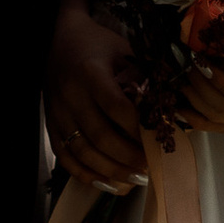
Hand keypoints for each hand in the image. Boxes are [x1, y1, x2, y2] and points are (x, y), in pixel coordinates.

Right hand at [46, 0, 146, 192]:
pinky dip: (85, 174)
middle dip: (128, 156)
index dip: (137, 127)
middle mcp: (71, 95)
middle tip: (151, 167)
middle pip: (99, 135)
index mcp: (90, 73)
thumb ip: (144, 77)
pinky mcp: (51, 125)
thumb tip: (172, 108)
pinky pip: (65, 157)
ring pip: (82, 151)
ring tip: (135, 179)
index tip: (157, 140)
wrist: (57, 39)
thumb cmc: (97, 45)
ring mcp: (58, 113)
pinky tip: (107, 182)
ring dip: (110, 170)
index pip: (115, 106)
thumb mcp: (123, 51)